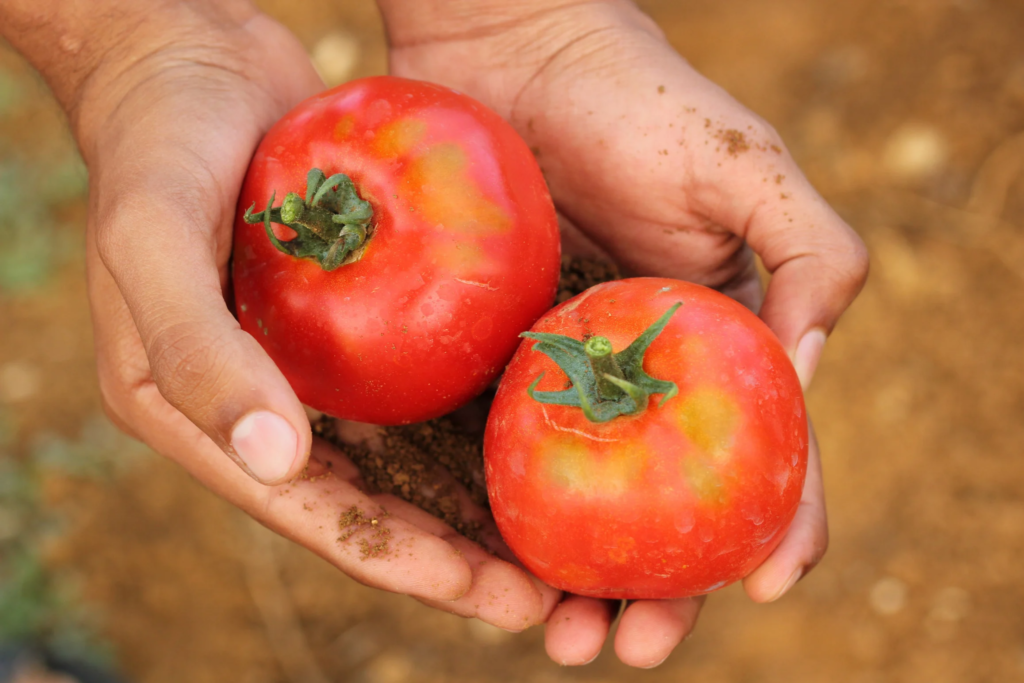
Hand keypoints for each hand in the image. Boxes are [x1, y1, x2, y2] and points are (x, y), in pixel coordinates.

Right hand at [1, 0, 555, 629]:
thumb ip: (198, 353)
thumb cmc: (157, 141)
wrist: (186, 54)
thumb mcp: (153, 239)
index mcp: (197, 415)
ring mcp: (305, 366)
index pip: (316, 513)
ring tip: (556, 540)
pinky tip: (536, 433)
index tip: (493, 599)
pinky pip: (414, 385)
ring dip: (474, 503)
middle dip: (455, 558)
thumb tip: (276, 463)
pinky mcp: (344, 321)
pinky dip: (469, 420)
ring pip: (402, 458)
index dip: (406, 563)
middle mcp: (257, 406)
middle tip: (549, 594)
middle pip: (371, 505)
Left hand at [380, 0, 866, 666]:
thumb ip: (813, 258)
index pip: (761, 454)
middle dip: (663, 589)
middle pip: (665, 503)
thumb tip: (809, 375)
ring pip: (583, 503)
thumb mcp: (748, 168)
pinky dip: (505, 518)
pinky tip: (492, 564)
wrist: (508, 53)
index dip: (775, 527)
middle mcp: (642, 374)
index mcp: (717, 343)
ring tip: (562, 636)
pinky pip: (500, 453)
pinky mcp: (487, 362)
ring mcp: (562, 376)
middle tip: (634, 645)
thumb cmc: (635, 100)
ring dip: (580, 580)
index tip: (766, 589)